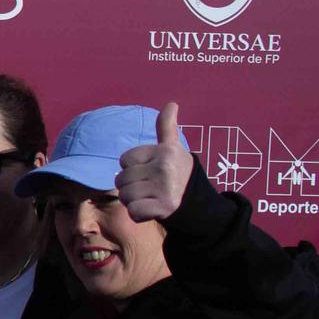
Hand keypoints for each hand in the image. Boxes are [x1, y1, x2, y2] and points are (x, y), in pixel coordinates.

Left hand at [116, 101, 192, 222]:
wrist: (197, 201)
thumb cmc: (177, 171)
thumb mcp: (172, 147)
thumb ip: (166, 126)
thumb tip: (172, 103)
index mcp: (163, 151)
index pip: (124, 160)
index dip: (133, 168)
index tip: (150, 171)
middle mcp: (164, 167)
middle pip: (121, 179)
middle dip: (131, 186)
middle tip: (150, 188)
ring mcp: (165, 188)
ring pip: (125, 196)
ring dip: (133, 201)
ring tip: (151, 197)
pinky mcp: (164, 207)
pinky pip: (133, 211)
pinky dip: (138, 214)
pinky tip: (152, 209)